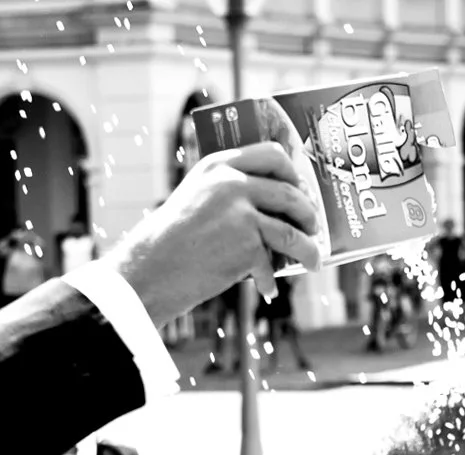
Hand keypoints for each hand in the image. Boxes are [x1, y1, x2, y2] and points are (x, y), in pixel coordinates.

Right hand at [109, 142, 324, 327]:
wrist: (152, 268)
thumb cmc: (172, 237)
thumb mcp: (195, 196)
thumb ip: (226, 190)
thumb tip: (270, 205)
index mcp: (220, 165)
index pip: (271, 154)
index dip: (293, 172)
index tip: (301, 187)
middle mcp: (232, 184)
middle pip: (289, 193)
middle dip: (308, 214)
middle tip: (312, 227)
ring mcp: (241, 214)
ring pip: (291, 231)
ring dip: (308, 249)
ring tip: (312, 261)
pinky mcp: (246, 245)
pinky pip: (272, 264)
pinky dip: (271, 281)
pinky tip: (268, 290)